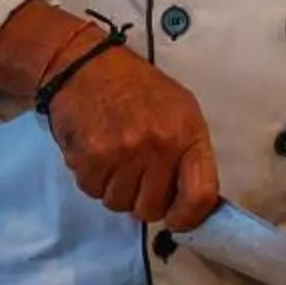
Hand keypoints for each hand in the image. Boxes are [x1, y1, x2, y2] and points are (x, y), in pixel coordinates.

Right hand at [44, 48, 220, 229]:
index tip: (177, 219)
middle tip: (135, 173)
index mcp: (187, 133)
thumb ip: (188, 155)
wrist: (85, 65)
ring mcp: (123, 152)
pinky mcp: (90, 157)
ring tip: (114, 157)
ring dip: (115, 189)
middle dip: (142, 199)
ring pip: (119, 204)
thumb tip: (189, 202)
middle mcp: (158, 145)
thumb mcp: (180, 110)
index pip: (200, 195)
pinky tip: (95, 151)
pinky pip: (93, 192)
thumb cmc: (136, 88)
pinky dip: (92, 179)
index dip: (188, 218)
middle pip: (152, 208)